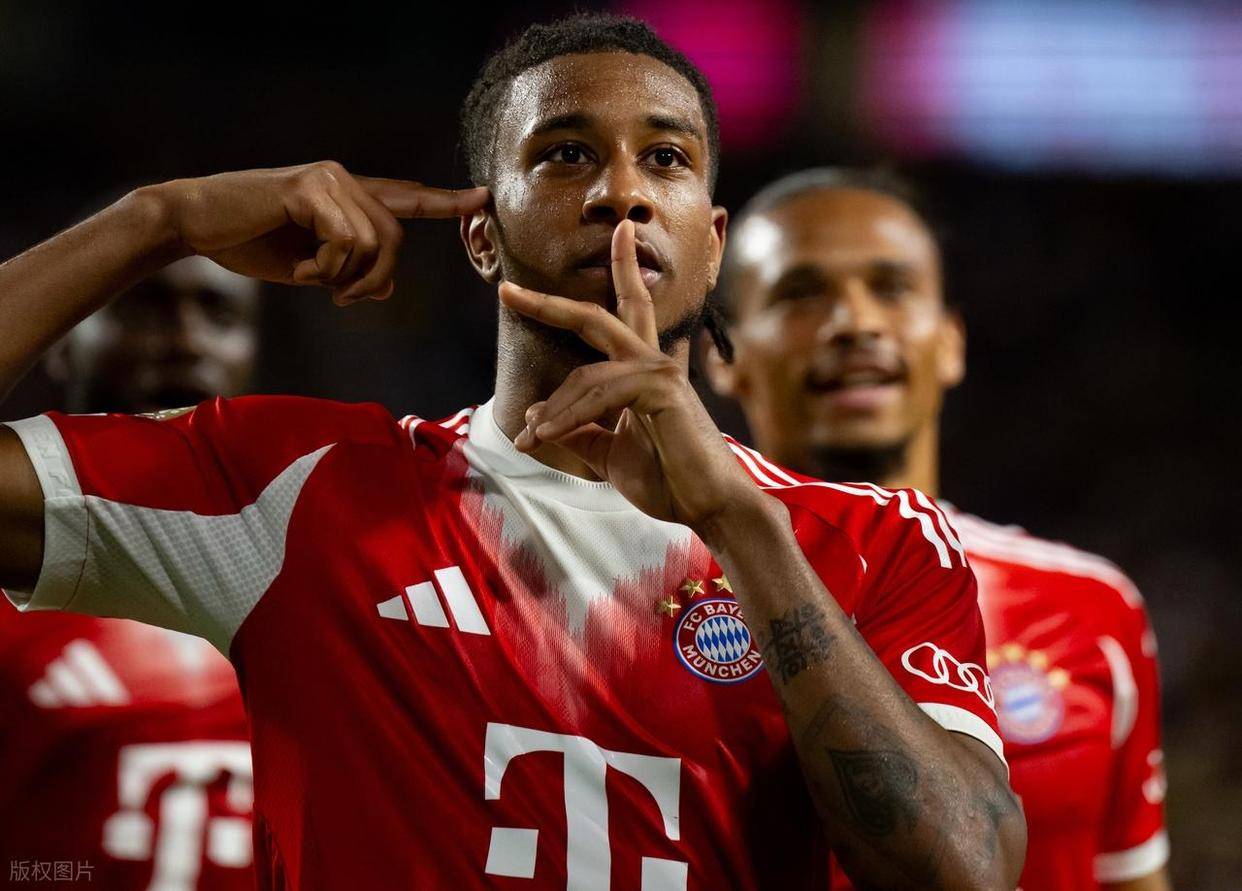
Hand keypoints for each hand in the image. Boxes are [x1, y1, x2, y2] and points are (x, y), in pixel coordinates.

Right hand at [151, 161, 488, 302]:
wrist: (194, 226)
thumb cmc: (249, 245)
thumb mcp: (310, 270)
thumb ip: (351, 274)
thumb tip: (386, 287)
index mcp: (347, 197)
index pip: (404, 198)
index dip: (444, 202)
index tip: (481, 199)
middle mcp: (344, 180)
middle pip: (394, 238)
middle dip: (374, 279)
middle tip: (340, 296)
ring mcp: (329, 179)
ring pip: (373, 243)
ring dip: (342, 276)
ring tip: (308, 276)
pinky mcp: (310, 187)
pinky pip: (346, 241)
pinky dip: (324, 268)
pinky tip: (297, 268)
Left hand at [499, 219, 762, 531]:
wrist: (709, 507)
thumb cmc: (669, 481)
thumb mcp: (608, 455)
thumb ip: (577, 431)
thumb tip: (536, 414)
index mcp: (643, 371)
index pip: (627, 313)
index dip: (617, 273)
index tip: (609, 239)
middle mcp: (653, 362)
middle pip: (596, 318)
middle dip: (550, 304)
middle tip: (507, 289)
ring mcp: (659, 372)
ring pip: (585, 377)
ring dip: (551, 413)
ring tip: (530, 442)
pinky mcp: (662, 390)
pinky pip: (599, 395)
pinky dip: (567, 417)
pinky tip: (546, 436)